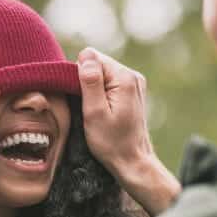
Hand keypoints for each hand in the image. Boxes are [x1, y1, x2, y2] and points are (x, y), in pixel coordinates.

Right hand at [78, 48, 180, 216]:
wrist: (133, 161)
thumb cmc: (112, 142)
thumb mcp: (94, 113)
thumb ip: (90, 82)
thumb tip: (85, 55)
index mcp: (124, 78)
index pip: (91, 57)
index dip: (80, 77)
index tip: (84, 100)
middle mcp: (133, 76)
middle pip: (98, 63)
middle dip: (88, 83)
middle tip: (90, 108)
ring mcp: (135, 83)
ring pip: (103, 73)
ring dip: (95, 90)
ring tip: (98, 112)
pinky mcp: (133, 91)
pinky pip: (110, 82)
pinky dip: (102, 94)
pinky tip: (105, 111)